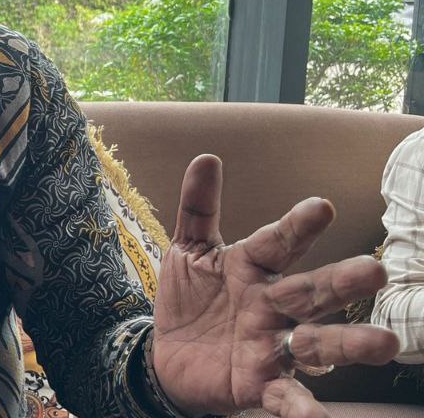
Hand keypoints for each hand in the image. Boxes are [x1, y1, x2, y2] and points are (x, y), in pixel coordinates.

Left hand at [153, 155, 400, 416]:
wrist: (166, 356)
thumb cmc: (190, 299)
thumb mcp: (186, 251)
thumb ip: (198, 208)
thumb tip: (206, 157)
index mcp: (254, 269)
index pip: (279, 243)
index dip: (298, 226)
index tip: (322, 206)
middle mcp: (272, 307)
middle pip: (311, 292)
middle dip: (340, 283)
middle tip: (372, 273)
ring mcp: (271, 347)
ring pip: (316, 344)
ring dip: (348, 344)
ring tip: (383, 344)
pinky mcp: (261, 385)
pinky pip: (286, 399)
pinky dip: (303, 410)